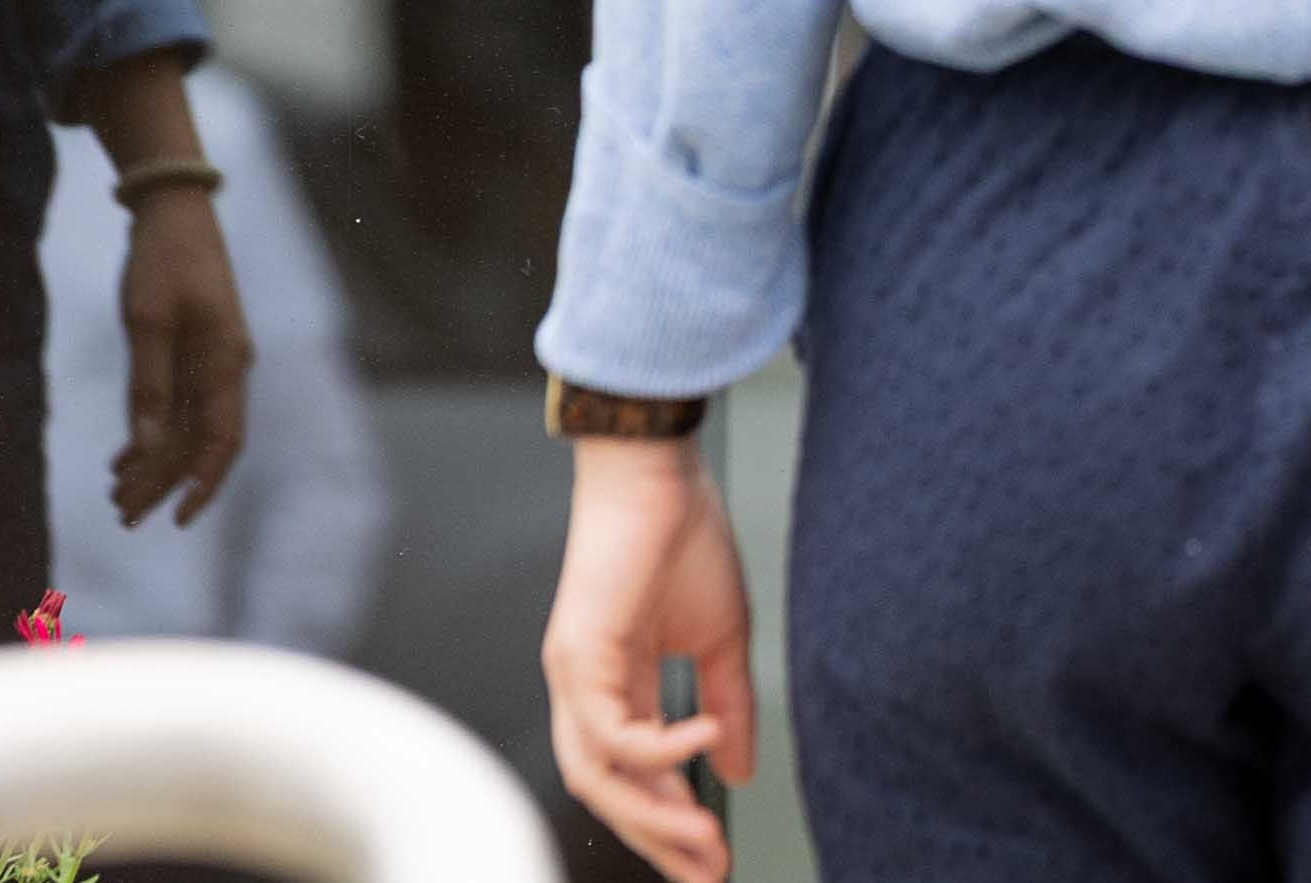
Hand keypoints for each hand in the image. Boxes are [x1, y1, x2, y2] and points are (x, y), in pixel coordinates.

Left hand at [104, 189, 252, 525]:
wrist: (175, 211)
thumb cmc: (162, 261)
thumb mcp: (148, 323)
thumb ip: (149, 388)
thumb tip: (148, 449)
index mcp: (225, 362)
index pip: (222, 441)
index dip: (203, 484)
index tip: (177, 519)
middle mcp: (227, 368)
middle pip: (202, 443)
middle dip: (164, 483)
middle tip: (123, 516)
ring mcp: (215, 360)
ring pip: (190, 429)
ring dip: (157, 464)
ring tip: (118, 495)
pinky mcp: (198, 351)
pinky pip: (182, 406)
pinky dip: (155, 435)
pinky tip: (126, 456)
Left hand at [546, 435, 756, 882]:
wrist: (657, 468)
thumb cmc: (683, 536)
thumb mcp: (721, 638)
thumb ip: (727, 705)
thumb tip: (736, 771)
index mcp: (615, 687)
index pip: (637, 777)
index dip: (674, 823)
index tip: (716, 858)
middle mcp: (584, 690)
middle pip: (607, 792)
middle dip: (660, 839)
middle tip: (710, 871)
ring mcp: (574, 675)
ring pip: (596, 775)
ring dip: (652, 814)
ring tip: (702, 835)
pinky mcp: (577, 653)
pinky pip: (610, 729)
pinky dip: (658, 748)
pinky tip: (703, 742)